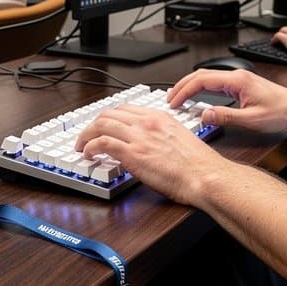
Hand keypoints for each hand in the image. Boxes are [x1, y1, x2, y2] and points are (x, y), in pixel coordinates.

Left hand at [74, 105, 231, 204]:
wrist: (205, 176)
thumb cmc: (198, 165)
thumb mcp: (179, 139)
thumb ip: (160, 136)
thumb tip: (147, 145)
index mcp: (159, 117)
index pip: (125, 109)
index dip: (109, 117)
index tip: (102, 125)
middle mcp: (147, 123)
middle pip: (109, 113)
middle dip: (93, 124)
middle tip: (86, 135)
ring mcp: (139, 136)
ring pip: (101, 124)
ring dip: (86, 135)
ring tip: (81, 145)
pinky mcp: (132, 153)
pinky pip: (101, 143)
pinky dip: (89, 147)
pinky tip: (88, 154)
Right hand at [168, 68, 286, 134]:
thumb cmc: (280, 112)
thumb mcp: (252, 119)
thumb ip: (226, 116)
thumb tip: (205, 115)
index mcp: (237, 81)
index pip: (202, 81)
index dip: (184, 91)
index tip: (175, 102)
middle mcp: (236, 76)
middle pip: (200, 75)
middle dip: (182, 86)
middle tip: (170, 99)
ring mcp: (238, 78)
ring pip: (206, 76)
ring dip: (190, 85)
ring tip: (179, 97)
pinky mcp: (240, 84)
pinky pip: (215, 81)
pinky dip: (201, 87)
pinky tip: (197, 96)